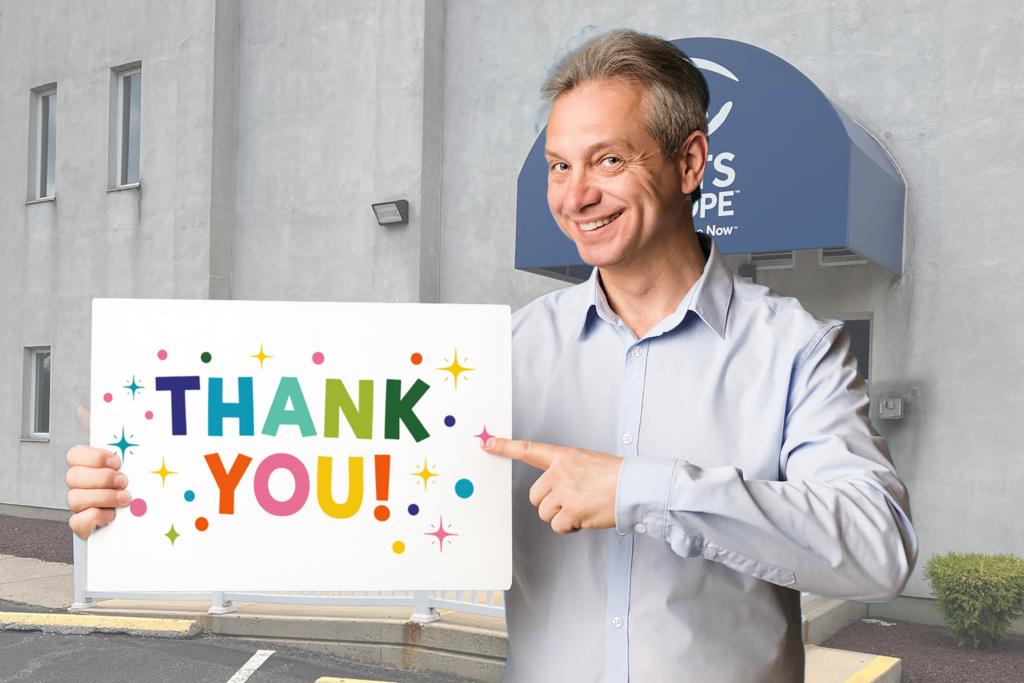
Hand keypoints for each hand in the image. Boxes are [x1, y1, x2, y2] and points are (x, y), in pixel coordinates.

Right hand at [66, 406, 130, 539]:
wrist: (138, 514)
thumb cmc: (128, 482)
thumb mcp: (125, 456)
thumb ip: (106, 434)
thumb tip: (82, 410)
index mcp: (87, 466)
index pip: (74, 455)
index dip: (93, 457)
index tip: (117, 460)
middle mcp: (80, 485)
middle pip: (73, 476)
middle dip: (101, 478)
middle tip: (124, 480)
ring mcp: (79, 506)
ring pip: (74, 498)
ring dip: (103, 497)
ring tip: (125, 498)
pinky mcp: (83, 525)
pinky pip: (76, 523)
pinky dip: (95, 517)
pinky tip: (112, 514)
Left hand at [481, 437, 621, 533]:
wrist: (634, 487)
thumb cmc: (616, 476)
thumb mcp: (588, 462)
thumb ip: (568, 472)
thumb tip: (558, 489)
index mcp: (564, 457)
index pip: (529, 450)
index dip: (505, 447)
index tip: (487, 444)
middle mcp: (560, 473)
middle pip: (535, 495)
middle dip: (548, 503)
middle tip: (570, 502)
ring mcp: (564, 492)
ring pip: (545, 513)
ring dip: (560, 516)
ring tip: (581, 509)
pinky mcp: (570, 511)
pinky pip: (558, 526)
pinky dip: (569, 527)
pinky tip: (584, 519)